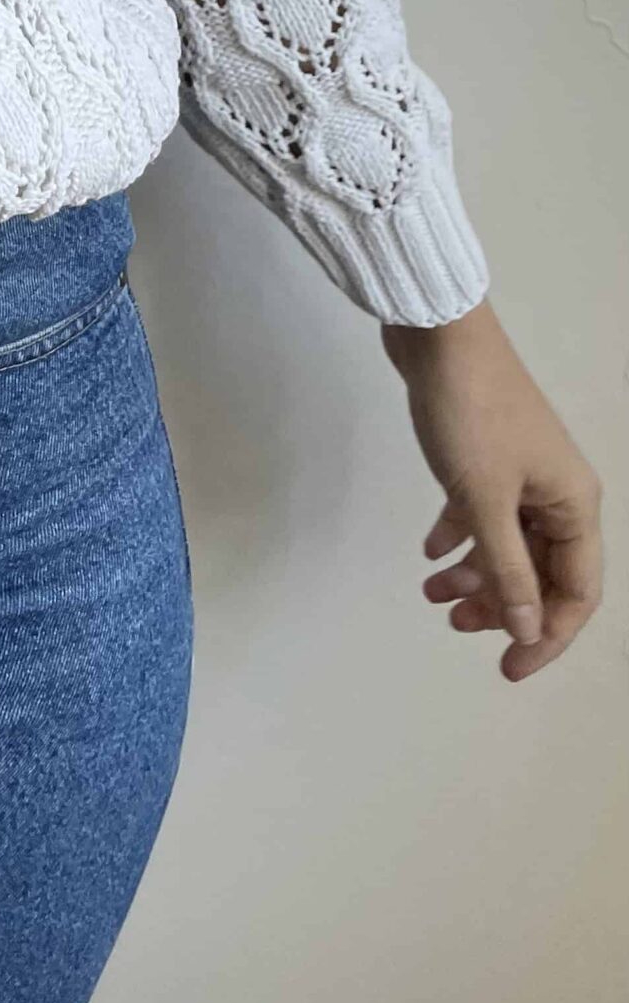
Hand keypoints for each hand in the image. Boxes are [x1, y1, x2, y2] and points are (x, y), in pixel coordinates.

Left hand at [381, 298, 602, 679]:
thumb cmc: (469, 415)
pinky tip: (428, 551)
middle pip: (541, 570)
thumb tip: (528, 629)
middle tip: (454, 625)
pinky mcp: (486, 453)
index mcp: (573, 505)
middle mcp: (556, 491)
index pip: (575, 592)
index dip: (546, 636)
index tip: (507, 668)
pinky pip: (481, 511)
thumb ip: (507, 569)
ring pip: (507, 542)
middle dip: (503, 604)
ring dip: (476, 573)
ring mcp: (521, 471)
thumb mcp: (485, 500)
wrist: (438, 334)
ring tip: (431, 594)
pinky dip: (458, 534)